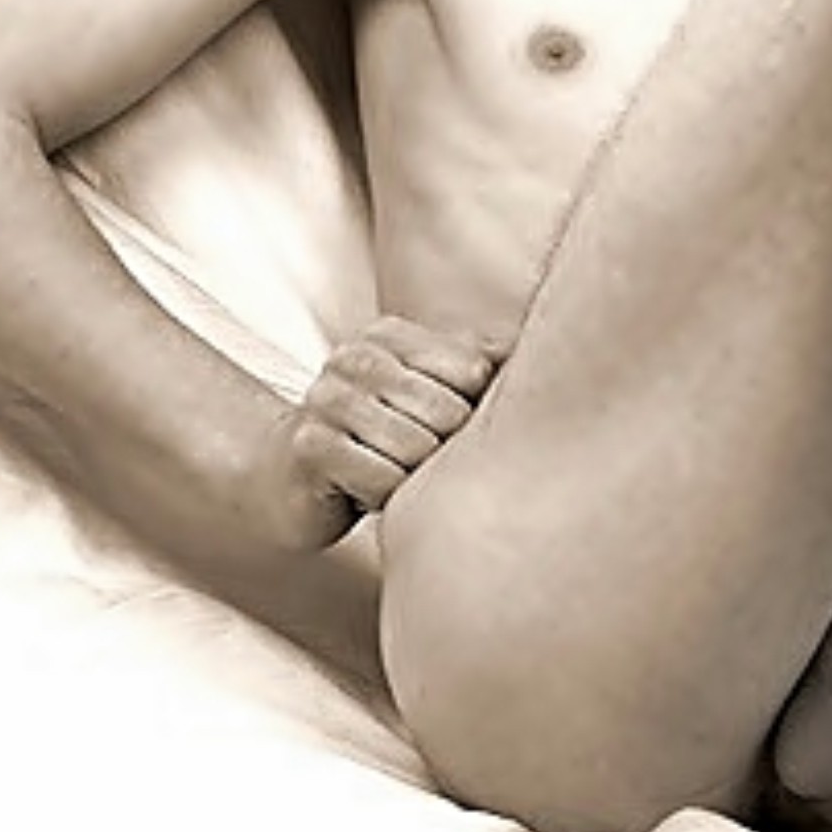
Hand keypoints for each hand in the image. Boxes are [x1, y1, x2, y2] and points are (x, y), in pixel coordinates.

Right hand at [241, 316, 503, 551]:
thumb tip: (541, 341)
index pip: (472, 369)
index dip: (472, 410)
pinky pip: (383, 480)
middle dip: (444, 448)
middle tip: (416, 458)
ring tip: (390, 472)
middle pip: (448, 411)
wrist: (289, 481)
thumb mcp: (431, 391)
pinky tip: (362, 491)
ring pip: (417, 448)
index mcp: (388, 335)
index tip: (445, 425)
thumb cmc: (380, 438)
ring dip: (412, 476)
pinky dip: (384, 496)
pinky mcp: (310, 447)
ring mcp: (326, 398)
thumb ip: (481, 362)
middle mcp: (353, 357)